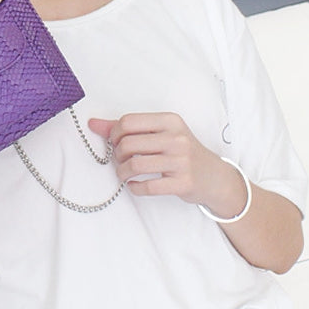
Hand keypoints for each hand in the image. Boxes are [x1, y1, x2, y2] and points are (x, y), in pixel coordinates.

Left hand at [88, 113, 246, 216]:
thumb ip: (127, 128)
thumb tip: (93, 124)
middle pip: (128, 144)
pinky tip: (135, 185)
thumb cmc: (182, 152)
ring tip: (124, 174)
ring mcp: (181, 161)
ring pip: (135, 165)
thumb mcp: (161, 133)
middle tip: (120, 160)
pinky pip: (147, 186)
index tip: (116, 143)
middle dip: (117, 155)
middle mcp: (177, 138)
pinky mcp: (183, 183)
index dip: (114, 134)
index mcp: (170, 121)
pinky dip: (134, 187)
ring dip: (122, 172)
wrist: (215, 177)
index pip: (128, 122)